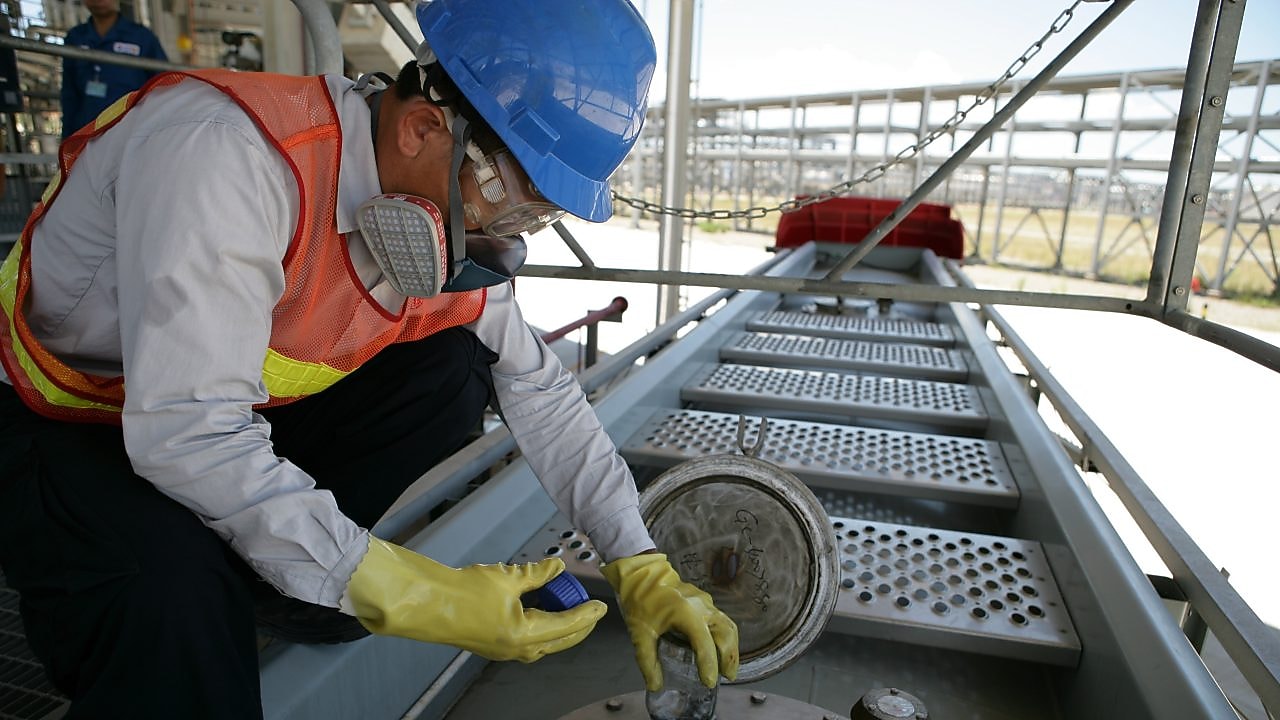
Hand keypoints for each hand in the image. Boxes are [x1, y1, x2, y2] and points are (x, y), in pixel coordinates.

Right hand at [343, 536, 606, 661]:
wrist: (427, 603)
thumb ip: (537, 575)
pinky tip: (540, 609)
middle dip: (577, 626)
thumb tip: (557, 568)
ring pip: (542, 643)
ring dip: (558, 626)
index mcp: (523, 635)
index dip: (586, 614)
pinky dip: (539, 626)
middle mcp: (515, 649)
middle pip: (558, 641)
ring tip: (567, 606)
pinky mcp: (491, 644)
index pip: (566, 625)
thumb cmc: (462, 592)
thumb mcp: (508, 577)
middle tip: (590, 612)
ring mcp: (502, 650)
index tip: (600, 607)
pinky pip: (525, 639)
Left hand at [601, 552, 738, 689]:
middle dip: (729, 658)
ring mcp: (706, 602)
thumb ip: (648, 662)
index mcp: (685, 613)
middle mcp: (701, 606)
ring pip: (728, 626)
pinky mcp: (705, 601)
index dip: (709, 665)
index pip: (704, 644)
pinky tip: (721, 649)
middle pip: (725, 634)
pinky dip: (726, 637)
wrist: (641, 574)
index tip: (709, 682)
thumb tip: (655, 685)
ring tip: (729, 667)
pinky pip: (722, 620)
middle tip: (728, 677)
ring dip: (732, 648)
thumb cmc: (640, 601)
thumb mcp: (640, 634)